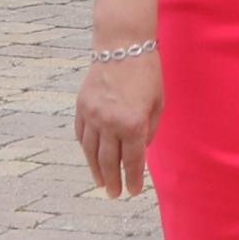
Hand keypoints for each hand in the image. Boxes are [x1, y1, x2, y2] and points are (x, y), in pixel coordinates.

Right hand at [74, 46, 161, 198]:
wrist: (121, 45)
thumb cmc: (147, 73)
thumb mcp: (158, 103)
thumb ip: (149, 130)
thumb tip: (140, 151)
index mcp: (133, 123)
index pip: (133, 161)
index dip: (133, 179)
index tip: (133, 192)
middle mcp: (110, 123)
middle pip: (110, 161)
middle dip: (113, 181)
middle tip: (115, 194)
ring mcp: (92, 115)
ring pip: (91, 152)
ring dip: (96, 170)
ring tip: (101, 183)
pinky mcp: (81, 107)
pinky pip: (81, 135)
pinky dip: (85, 149)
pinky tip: (90, 159)